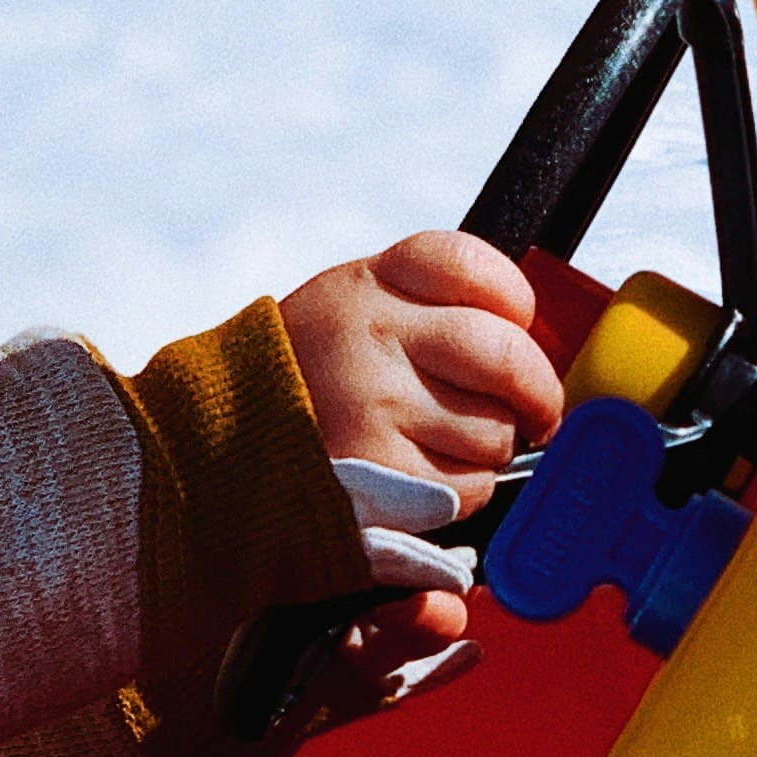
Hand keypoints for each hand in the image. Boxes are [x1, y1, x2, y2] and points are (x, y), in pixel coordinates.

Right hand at [280, 230, 562, 527]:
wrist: (218, 444)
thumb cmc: (308, 379)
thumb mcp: (353, 310)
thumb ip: (431, 311)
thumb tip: (533, 348)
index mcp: (371, 283)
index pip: (474, 267)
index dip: (516, 301)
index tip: (518, 326)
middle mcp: (372, 334)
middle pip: (506, 355)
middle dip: (537, 392)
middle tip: (537, 410)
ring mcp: (375, 403)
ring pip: (496, 430)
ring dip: (493, 447)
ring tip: (450, 443)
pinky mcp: (379, 470)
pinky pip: (469, 485)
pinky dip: (466, 490)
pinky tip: (427, 476)